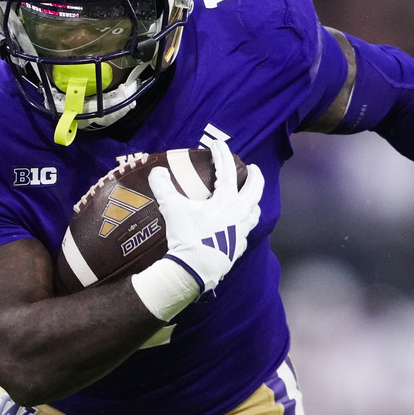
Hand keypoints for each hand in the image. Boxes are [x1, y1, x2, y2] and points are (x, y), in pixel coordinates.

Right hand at [148, 140, 263, 292]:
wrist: (193, 270)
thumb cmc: (187, 236)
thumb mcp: (172, 208)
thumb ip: (163, 186)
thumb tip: (157, 171)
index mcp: (226, 201)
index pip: (227, 171)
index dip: (222, 155)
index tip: (217, 144)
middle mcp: (239, 213)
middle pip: (255, 190)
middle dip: (256, 176)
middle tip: (253, 168)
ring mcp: (241, 231)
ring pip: (255, 212)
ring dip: (253, 201)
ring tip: (249, 198)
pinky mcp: (238, 248)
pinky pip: (246, 231)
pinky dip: (244, 224)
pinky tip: (238, 226)